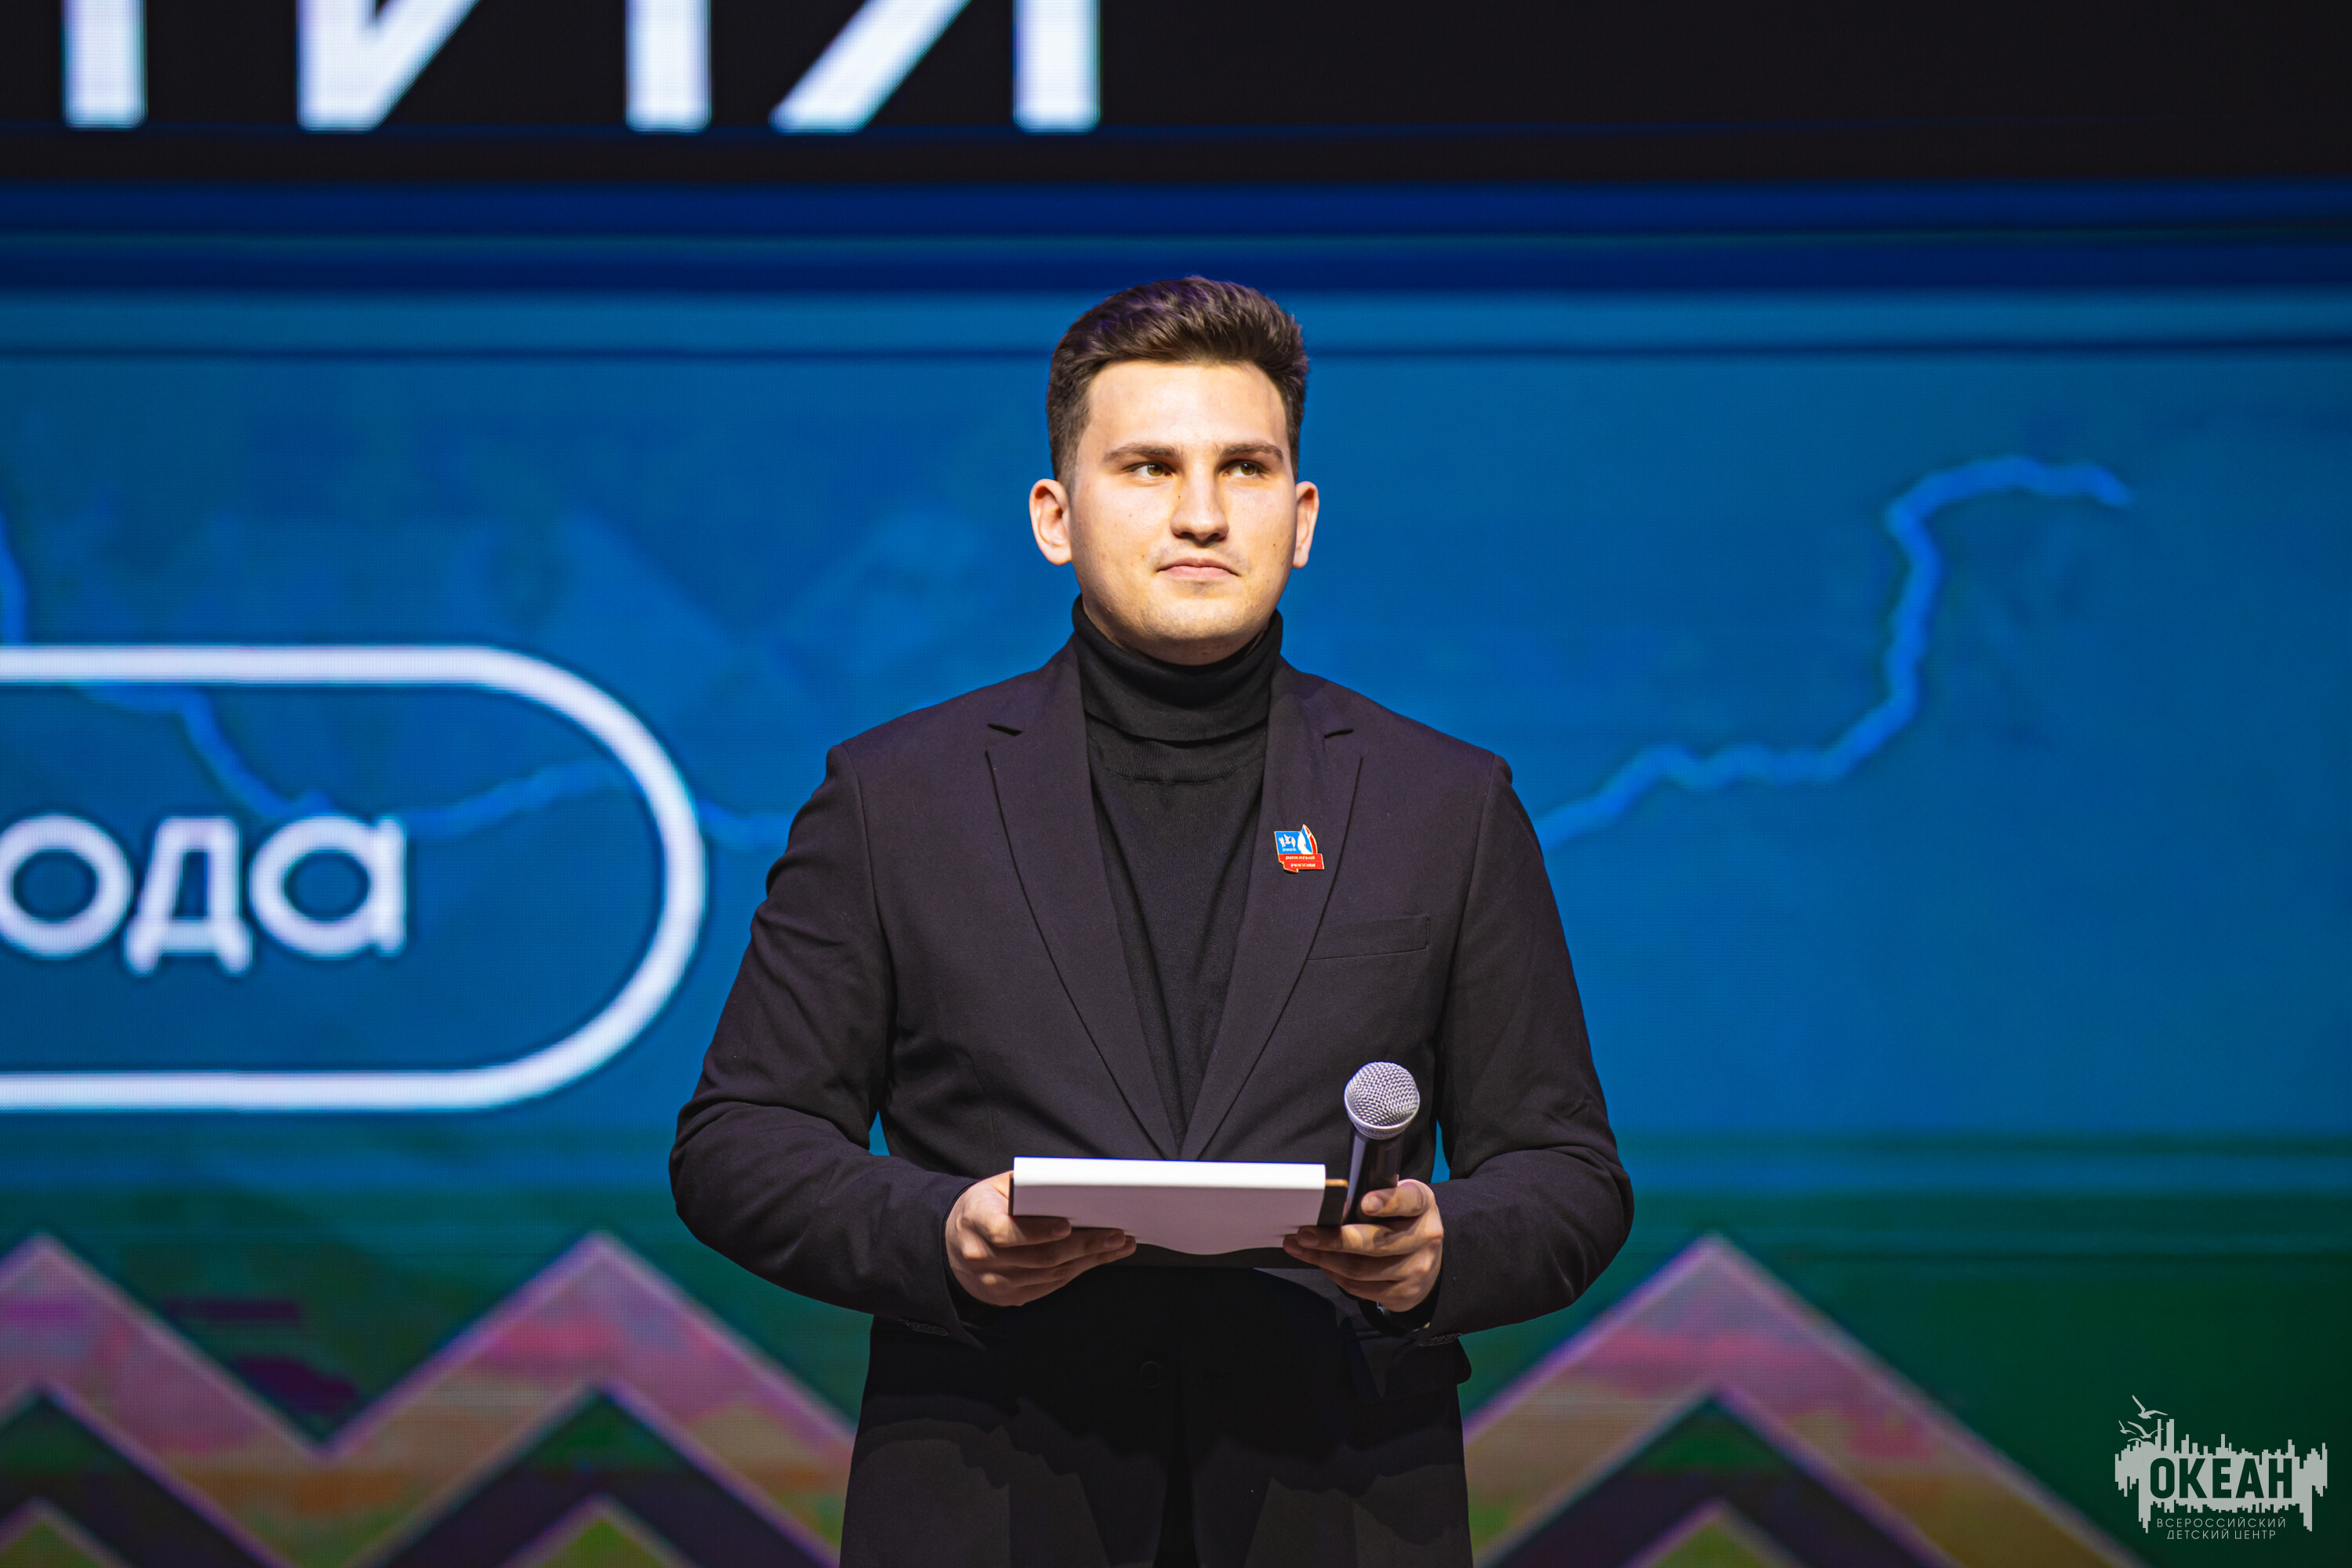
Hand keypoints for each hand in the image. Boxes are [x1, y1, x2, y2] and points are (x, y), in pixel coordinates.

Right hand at [946, 1171, 1135, 1307]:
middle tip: (1115, 1235)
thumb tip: (1068, 1185)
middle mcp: (982, 1256)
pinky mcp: (1008, 1297)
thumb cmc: (981, 1209)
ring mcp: (994, 1281)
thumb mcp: (993, 1187)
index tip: (1067, 1225)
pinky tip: (1098, 1259)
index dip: (1037, 1231)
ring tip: (1118, 1245)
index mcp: (975, 1220)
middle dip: (1083, 1246)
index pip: (1005, 1231)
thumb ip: (1025, 1186)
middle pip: (1038, 1256)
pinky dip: (1077, 1271)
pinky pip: (1049, 1286)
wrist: (952, 1246)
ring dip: (1089, 1260)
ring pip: (1049, 1274)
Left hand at [1282, 1178, 1443, 1312]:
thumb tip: (1335, 1207)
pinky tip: (1325, 1264)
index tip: (1364, 1203)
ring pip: (1361, 1269)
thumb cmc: (1402, 1222)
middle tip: (1306, 1235)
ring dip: (1325, 1259)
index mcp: (1422, 1205)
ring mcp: (1416, 1269)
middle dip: (1334, 1239)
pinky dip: (1336, 1275)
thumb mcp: (1397, 1200)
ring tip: (1303, 1249)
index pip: (1409, 1200)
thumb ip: (1374, 1197)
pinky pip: (1360, 1288)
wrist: (1426, 1259)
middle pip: (1376, 1242)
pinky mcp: (1403, 1293)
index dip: (1387, 1201)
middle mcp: (1425, 1236)